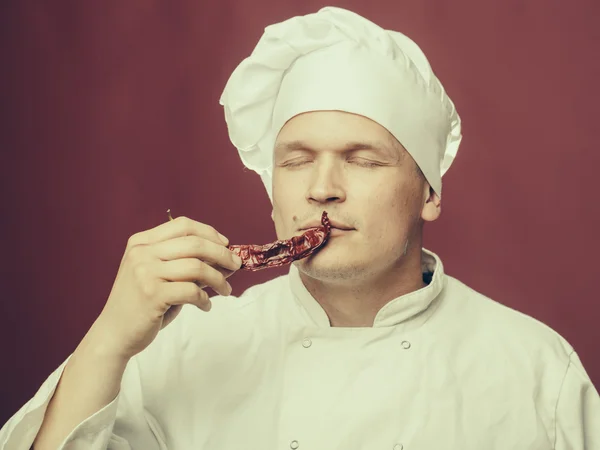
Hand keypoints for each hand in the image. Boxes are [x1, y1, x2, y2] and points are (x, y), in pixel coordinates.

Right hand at [90, 215, 242, 360]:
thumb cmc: (141, 304)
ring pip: (197, 267)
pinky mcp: (152, 294)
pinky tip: (206, 306)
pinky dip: (205, 299)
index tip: (225, 244)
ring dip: (218, 279)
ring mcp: (145, 273)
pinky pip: (192, 290)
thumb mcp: (159, 276)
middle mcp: (142, 253)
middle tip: (235, 265)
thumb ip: (186, 264)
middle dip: (222, 254)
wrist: (114, 334)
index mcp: (142, 242)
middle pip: (194, 243)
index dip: (209, 232)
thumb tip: (226, 259)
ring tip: (224, 290)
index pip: (183, 225)